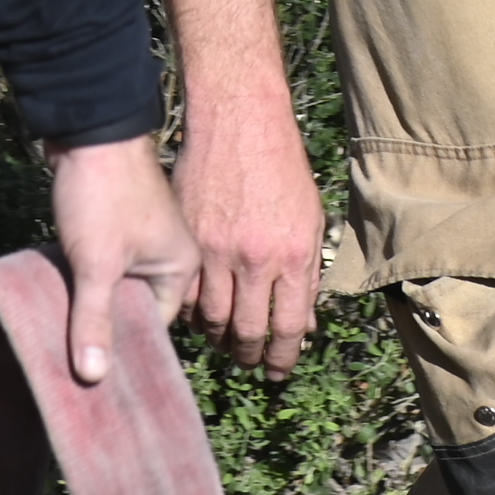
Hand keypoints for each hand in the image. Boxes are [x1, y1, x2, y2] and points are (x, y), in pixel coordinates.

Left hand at [47, 138, 198, 386]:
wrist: (86, 129)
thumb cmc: (102, 196)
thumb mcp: (96, 264)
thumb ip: (94, 320)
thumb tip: (93, 379)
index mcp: (182, 268)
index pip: (155, 327)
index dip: (124, 350)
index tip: (94, 377)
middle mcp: (170, 257)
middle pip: (136, 311)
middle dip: (106, 331)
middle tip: (74, 363)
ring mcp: (142, 242)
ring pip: (116, 290)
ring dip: (92, 306)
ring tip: (63, 335)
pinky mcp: (116, 230)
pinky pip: (104, 271)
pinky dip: (85, 284)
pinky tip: (62, 300)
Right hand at [175, 96, 326, 378]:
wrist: (240, 122)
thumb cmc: (282, 168)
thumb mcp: (310, 220)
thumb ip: (308, 275)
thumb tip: (303, 325)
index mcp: (293, 257)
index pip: (287, 328)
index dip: (283, 358)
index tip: (278, 372)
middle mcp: (255, 259)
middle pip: (247, 331)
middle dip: (250, 357)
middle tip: (250, 363)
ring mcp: (216, 250)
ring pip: (211, 318)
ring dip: (218, 339)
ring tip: (224, 343)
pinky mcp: (187, 239)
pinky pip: (184, 292)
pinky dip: (190, 312)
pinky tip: (198, 314)